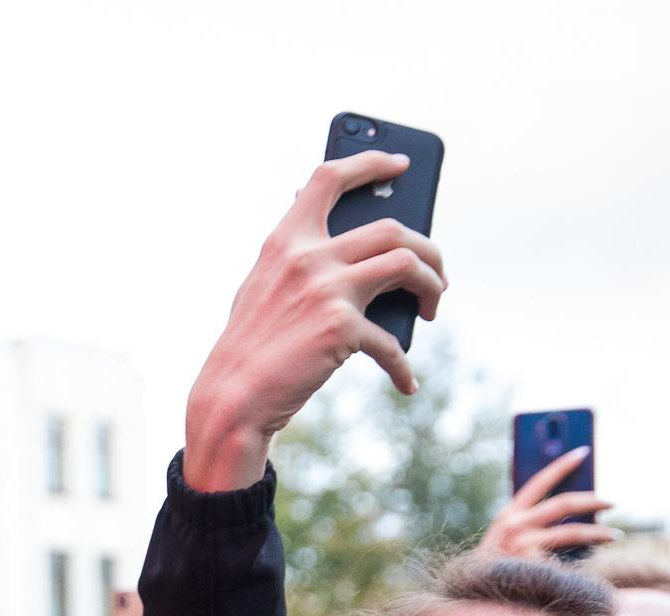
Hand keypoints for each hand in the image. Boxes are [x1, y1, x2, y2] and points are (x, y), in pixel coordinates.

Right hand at [184, 152, 446, 490]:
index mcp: (284, 241)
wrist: (232, 399)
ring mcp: (326, 290)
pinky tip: (407, 382)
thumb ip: (292, 256)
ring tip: (433, 305)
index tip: (400, 164)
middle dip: (428, 249)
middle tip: (437, 272)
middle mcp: (307, 257)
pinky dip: (403, 365)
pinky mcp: (340, 329)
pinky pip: (391, 342)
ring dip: (433, 284)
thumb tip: (329, 228)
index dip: (369, 163)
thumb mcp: (261, 288)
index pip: (329, 179)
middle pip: (392, 228)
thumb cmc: (250, 346)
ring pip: (407, 263)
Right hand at [474, 449, 617, 559]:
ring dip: (599, 532)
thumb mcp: (508, 543)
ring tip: (615, 535)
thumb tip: (577, 511)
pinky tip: (594, 565)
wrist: (477, 601)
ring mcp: (523, 544)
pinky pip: (569, 559)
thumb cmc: (497, 572)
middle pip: (564, 503)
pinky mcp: (533, 564)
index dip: (563, 465)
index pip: (539, 482)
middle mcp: (514, 525)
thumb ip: (532, 525)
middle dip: (593, 500)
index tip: (584, 452)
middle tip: (612, 502)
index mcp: (507, 515)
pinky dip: (582, 562)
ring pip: (573, 531)